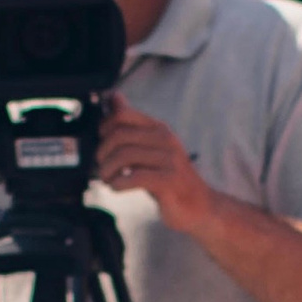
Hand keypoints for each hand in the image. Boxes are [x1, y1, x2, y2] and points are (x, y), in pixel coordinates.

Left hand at [96, 100, 212, 232]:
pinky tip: (117, 187)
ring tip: (108, 179)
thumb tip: (114, 97)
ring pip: (124, 156)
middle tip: (102, 167)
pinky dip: (119, 183)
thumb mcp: (150, 147)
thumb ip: (132, 125)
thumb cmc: (169, 177)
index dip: (104, 128)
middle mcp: (165, 139)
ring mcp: (169, 160)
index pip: (122, 114)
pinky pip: (135, 177)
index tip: (102, 143)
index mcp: (159, 128)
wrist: (200, 205)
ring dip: (107, 170)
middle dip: (102, 153)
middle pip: (119, 135)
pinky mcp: (169, 181)